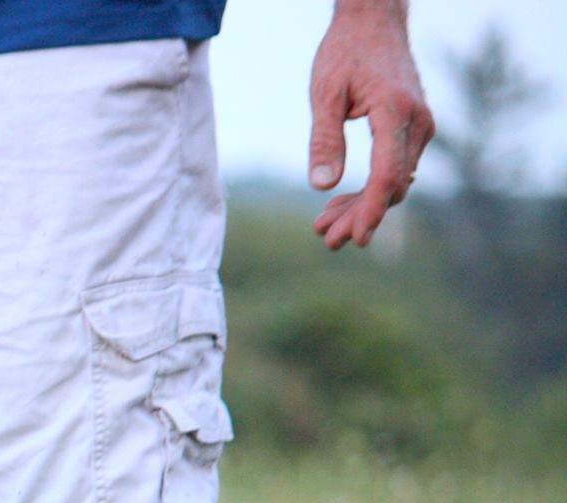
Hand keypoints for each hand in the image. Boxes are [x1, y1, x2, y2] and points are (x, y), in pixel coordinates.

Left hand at [307, 0, 434, 248]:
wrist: (374, 22)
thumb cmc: (345, 53)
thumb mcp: (324, 95)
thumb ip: (324, 140)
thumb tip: (322, 186)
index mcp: (396, 112)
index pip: (387, 175)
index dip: (372, 210)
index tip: (356, 238)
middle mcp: (417, 121)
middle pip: (393, 185)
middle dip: (361, 216)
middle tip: (326, 240)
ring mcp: (419, 125)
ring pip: (394, 180)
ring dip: (361, 206)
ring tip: (324, 227)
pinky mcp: (412, 128)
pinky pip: (394, 167)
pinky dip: (369, 187)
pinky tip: (339, 203)